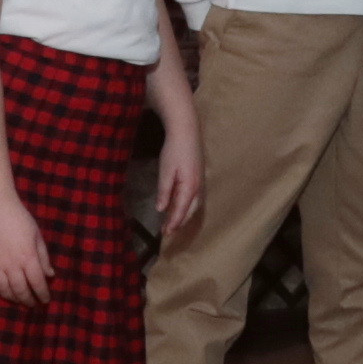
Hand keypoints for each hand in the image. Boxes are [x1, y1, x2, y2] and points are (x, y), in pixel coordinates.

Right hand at [0, 185, 53, 303]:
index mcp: (28, 257)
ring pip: (2, 289)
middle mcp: (11, 264)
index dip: (42, 294)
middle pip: (20, 289)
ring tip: (16, 300)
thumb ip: (43, 256)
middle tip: (31, 304)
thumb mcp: (36, 235)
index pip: (37, 282)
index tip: (45, 300)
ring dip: (10, 297)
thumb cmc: (19, 218)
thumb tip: (50, 275)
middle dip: (27, 300)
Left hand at [153, 126, 206, 240]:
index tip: (165, 233)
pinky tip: (180, 206)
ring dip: (184, 215)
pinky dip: (188, 206)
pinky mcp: (199, 176)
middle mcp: (199, 187)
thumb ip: (164, 191)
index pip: (181, 210)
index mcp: (190, 187)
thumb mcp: (165, 171)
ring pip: (194, 205)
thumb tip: (161, 209)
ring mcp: (201, 182)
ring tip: (173, 222)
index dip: (173, 223)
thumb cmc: (174, 150)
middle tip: (167, 231)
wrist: (187, 130)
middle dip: (179, 222)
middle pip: (190, 211)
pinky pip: (195, 198)